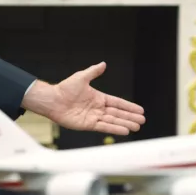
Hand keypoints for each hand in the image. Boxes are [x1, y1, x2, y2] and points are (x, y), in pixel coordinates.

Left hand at [22, 62, 145, 135]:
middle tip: (142, 121)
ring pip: (113, 121)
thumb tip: (103, 64)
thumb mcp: (81, 77)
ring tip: (137, 127)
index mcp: (98, 98)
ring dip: (125, 124)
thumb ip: (94, 72)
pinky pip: (104, 127)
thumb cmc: (65, 88)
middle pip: (118, 113)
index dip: (129, 106)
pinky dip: (114, 129)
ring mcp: (93, 117)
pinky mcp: (88, 124)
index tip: (140, 110)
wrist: (52, 100)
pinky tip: (124, 131)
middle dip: (130, 117)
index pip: (117, 102)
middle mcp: (98, 108)